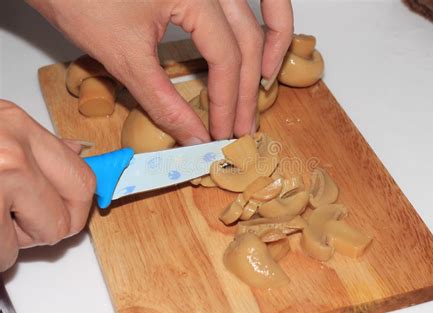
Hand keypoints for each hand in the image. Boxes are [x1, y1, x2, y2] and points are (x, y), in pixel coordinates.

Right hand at [0, 101, 94, 270]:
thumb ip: (39, 146)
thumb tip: (79, 153)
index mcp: (19, 126)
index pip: (83, 180)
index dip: (78, 208)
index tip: (66, 215)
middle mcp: (13, 152)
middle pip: (65, 220)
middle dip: (42, 229)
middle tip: (14, 218)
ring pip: (32, 243)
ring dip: (10, 241)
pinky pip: (3, 255)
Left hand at [28, 0, 292, 143]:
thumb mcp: (122, 55)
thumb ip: (163, 100)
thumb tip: (194, 136)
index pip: (225, 56)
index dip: (227, 100)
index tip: (222, 131)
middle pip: (246, 38)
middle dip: (247, 87)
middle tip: (243, 124)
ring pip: (257, 9)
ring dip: (268, 45)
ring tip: (265, 82)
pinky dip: (257, 19)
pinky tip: (255, 45)